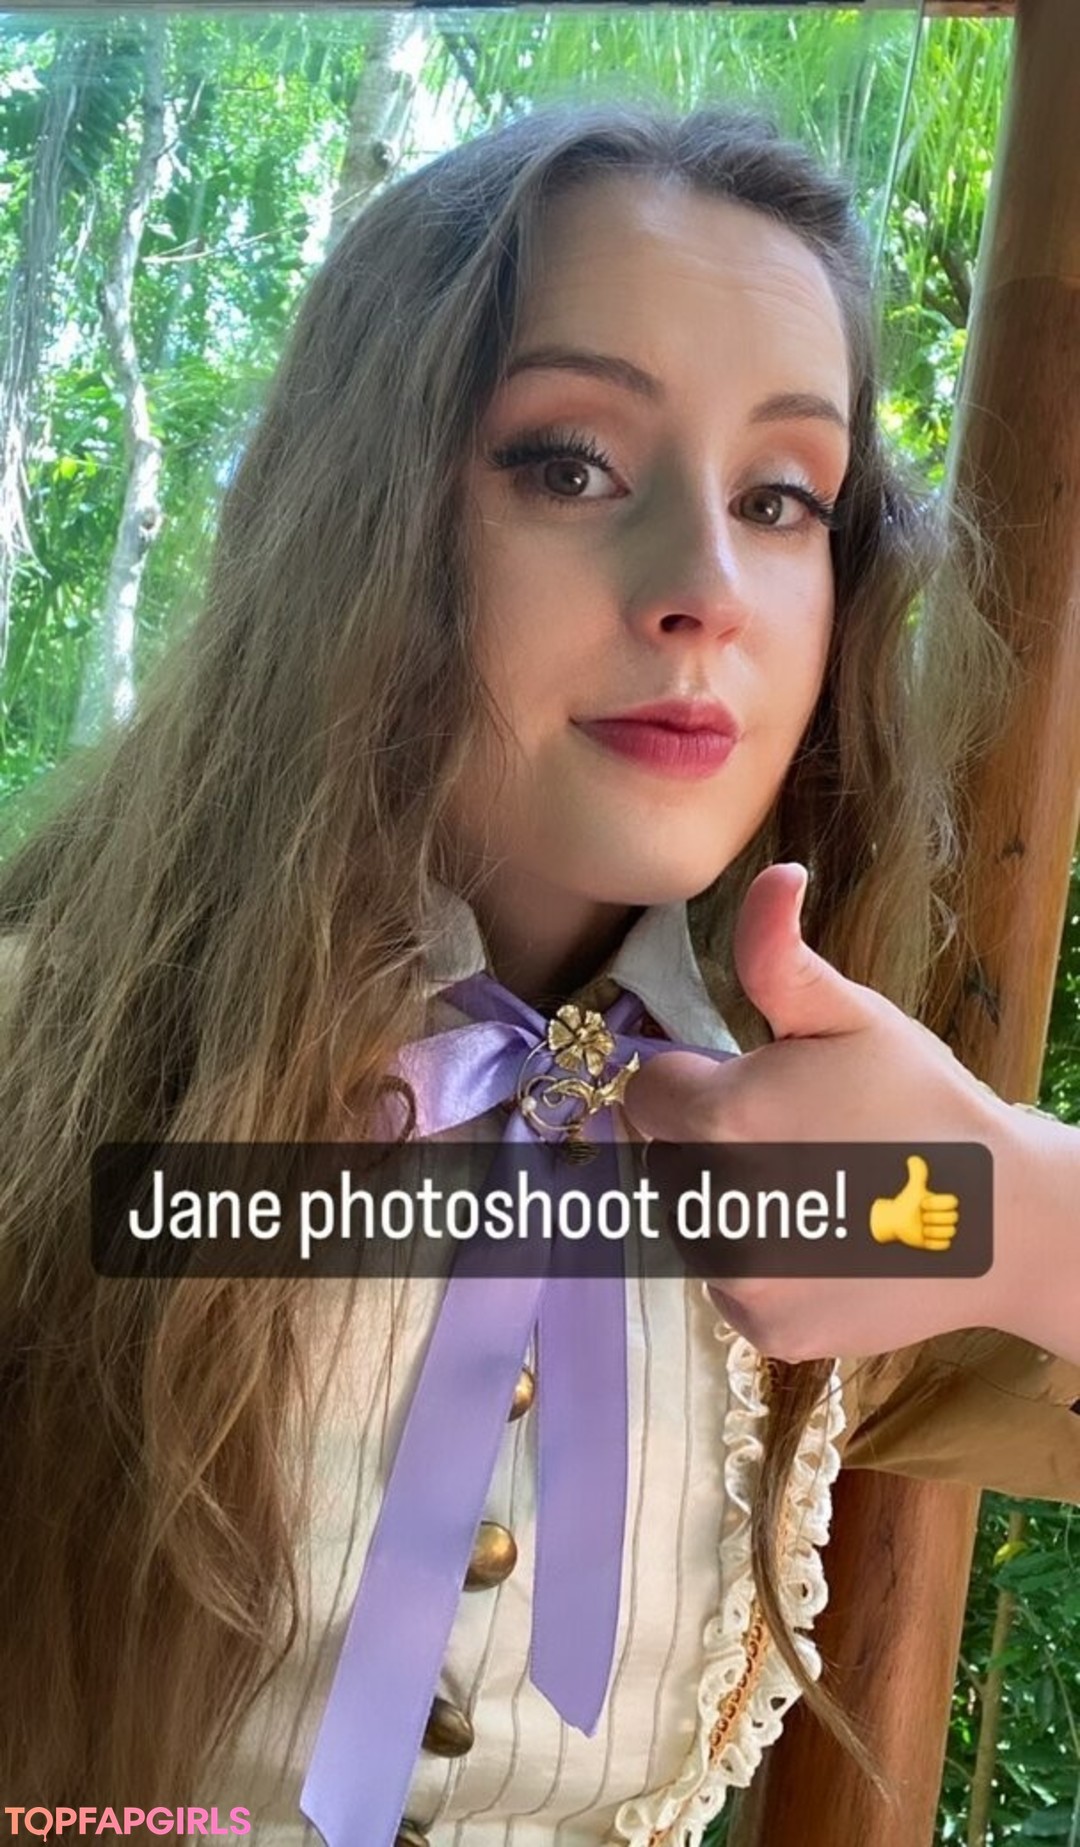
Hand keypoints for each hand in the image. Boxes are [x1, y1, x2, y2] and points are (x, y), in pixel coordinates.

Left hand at [619, 862, 1018, 1361]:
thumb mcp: (852, 1017)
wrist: (1005, 1220)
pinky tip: (820, 1236)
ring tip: (811, 1184)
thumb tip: (771, 875)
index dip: (694, 1082)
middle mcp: (712, 1209)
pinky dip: (757, 1261)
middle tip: (795, 1134)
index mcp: (720, 1120)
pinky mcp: (764, 1332)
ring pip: (689, 1222)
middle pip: (664, 1159)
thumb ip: (781, 957)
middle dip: (708, 1140)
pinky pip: (724, 1283)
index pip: (645, 1095)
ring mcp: (738, 1279)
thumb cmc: (925, 1102)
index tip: (750, 1082)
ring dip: (725, 1201)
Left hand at [869, 1154, 958, 1250]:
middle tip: (920, 1217)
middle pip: (953, 1218)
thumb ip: (917, 1173)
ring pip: (951, 1232)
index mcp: (944, 1202)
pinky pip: (945, 1245)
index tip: (922, 1204)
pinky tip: (923, 1238)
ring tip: (921, 1228)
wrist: (895, 1221)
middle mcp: (947, 1216)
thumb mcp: (913, 1188)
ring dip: (933, 1231)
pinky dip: (932, 1242)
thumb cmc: (905, 1203)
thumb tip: (913, 1158)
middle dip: (933, 1217)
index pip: (953, 1202)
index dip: (937, 1204)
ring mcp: (944, 1230)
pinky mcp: (939, 1243)